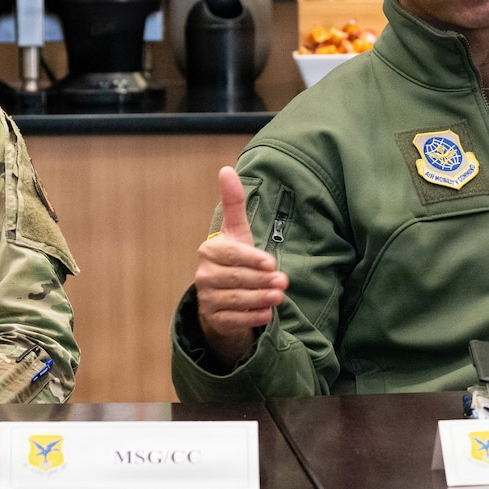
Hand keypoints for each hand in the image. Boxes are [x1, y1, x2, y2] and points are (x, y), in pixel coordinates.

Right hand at [194, 167, 289, 369]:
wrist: (223, 295)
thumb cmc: (234, 258)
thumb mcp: (237, 231)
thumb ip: (234, 202)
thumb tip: (226, 169)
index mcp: (209, 251)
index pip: (231, 255)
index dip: (251, 259)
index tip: (271, 263)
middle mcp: (204, 275)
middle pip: (236, 278)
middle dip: (262, 280)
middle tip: (284, 282)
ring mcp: (207, 298)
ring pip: (236, 299)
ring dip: (260, 298)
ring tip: (279, 297)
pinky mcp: (214, 319)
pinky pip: (233, 320)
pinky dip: (251, 318)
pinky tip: (267, 314)